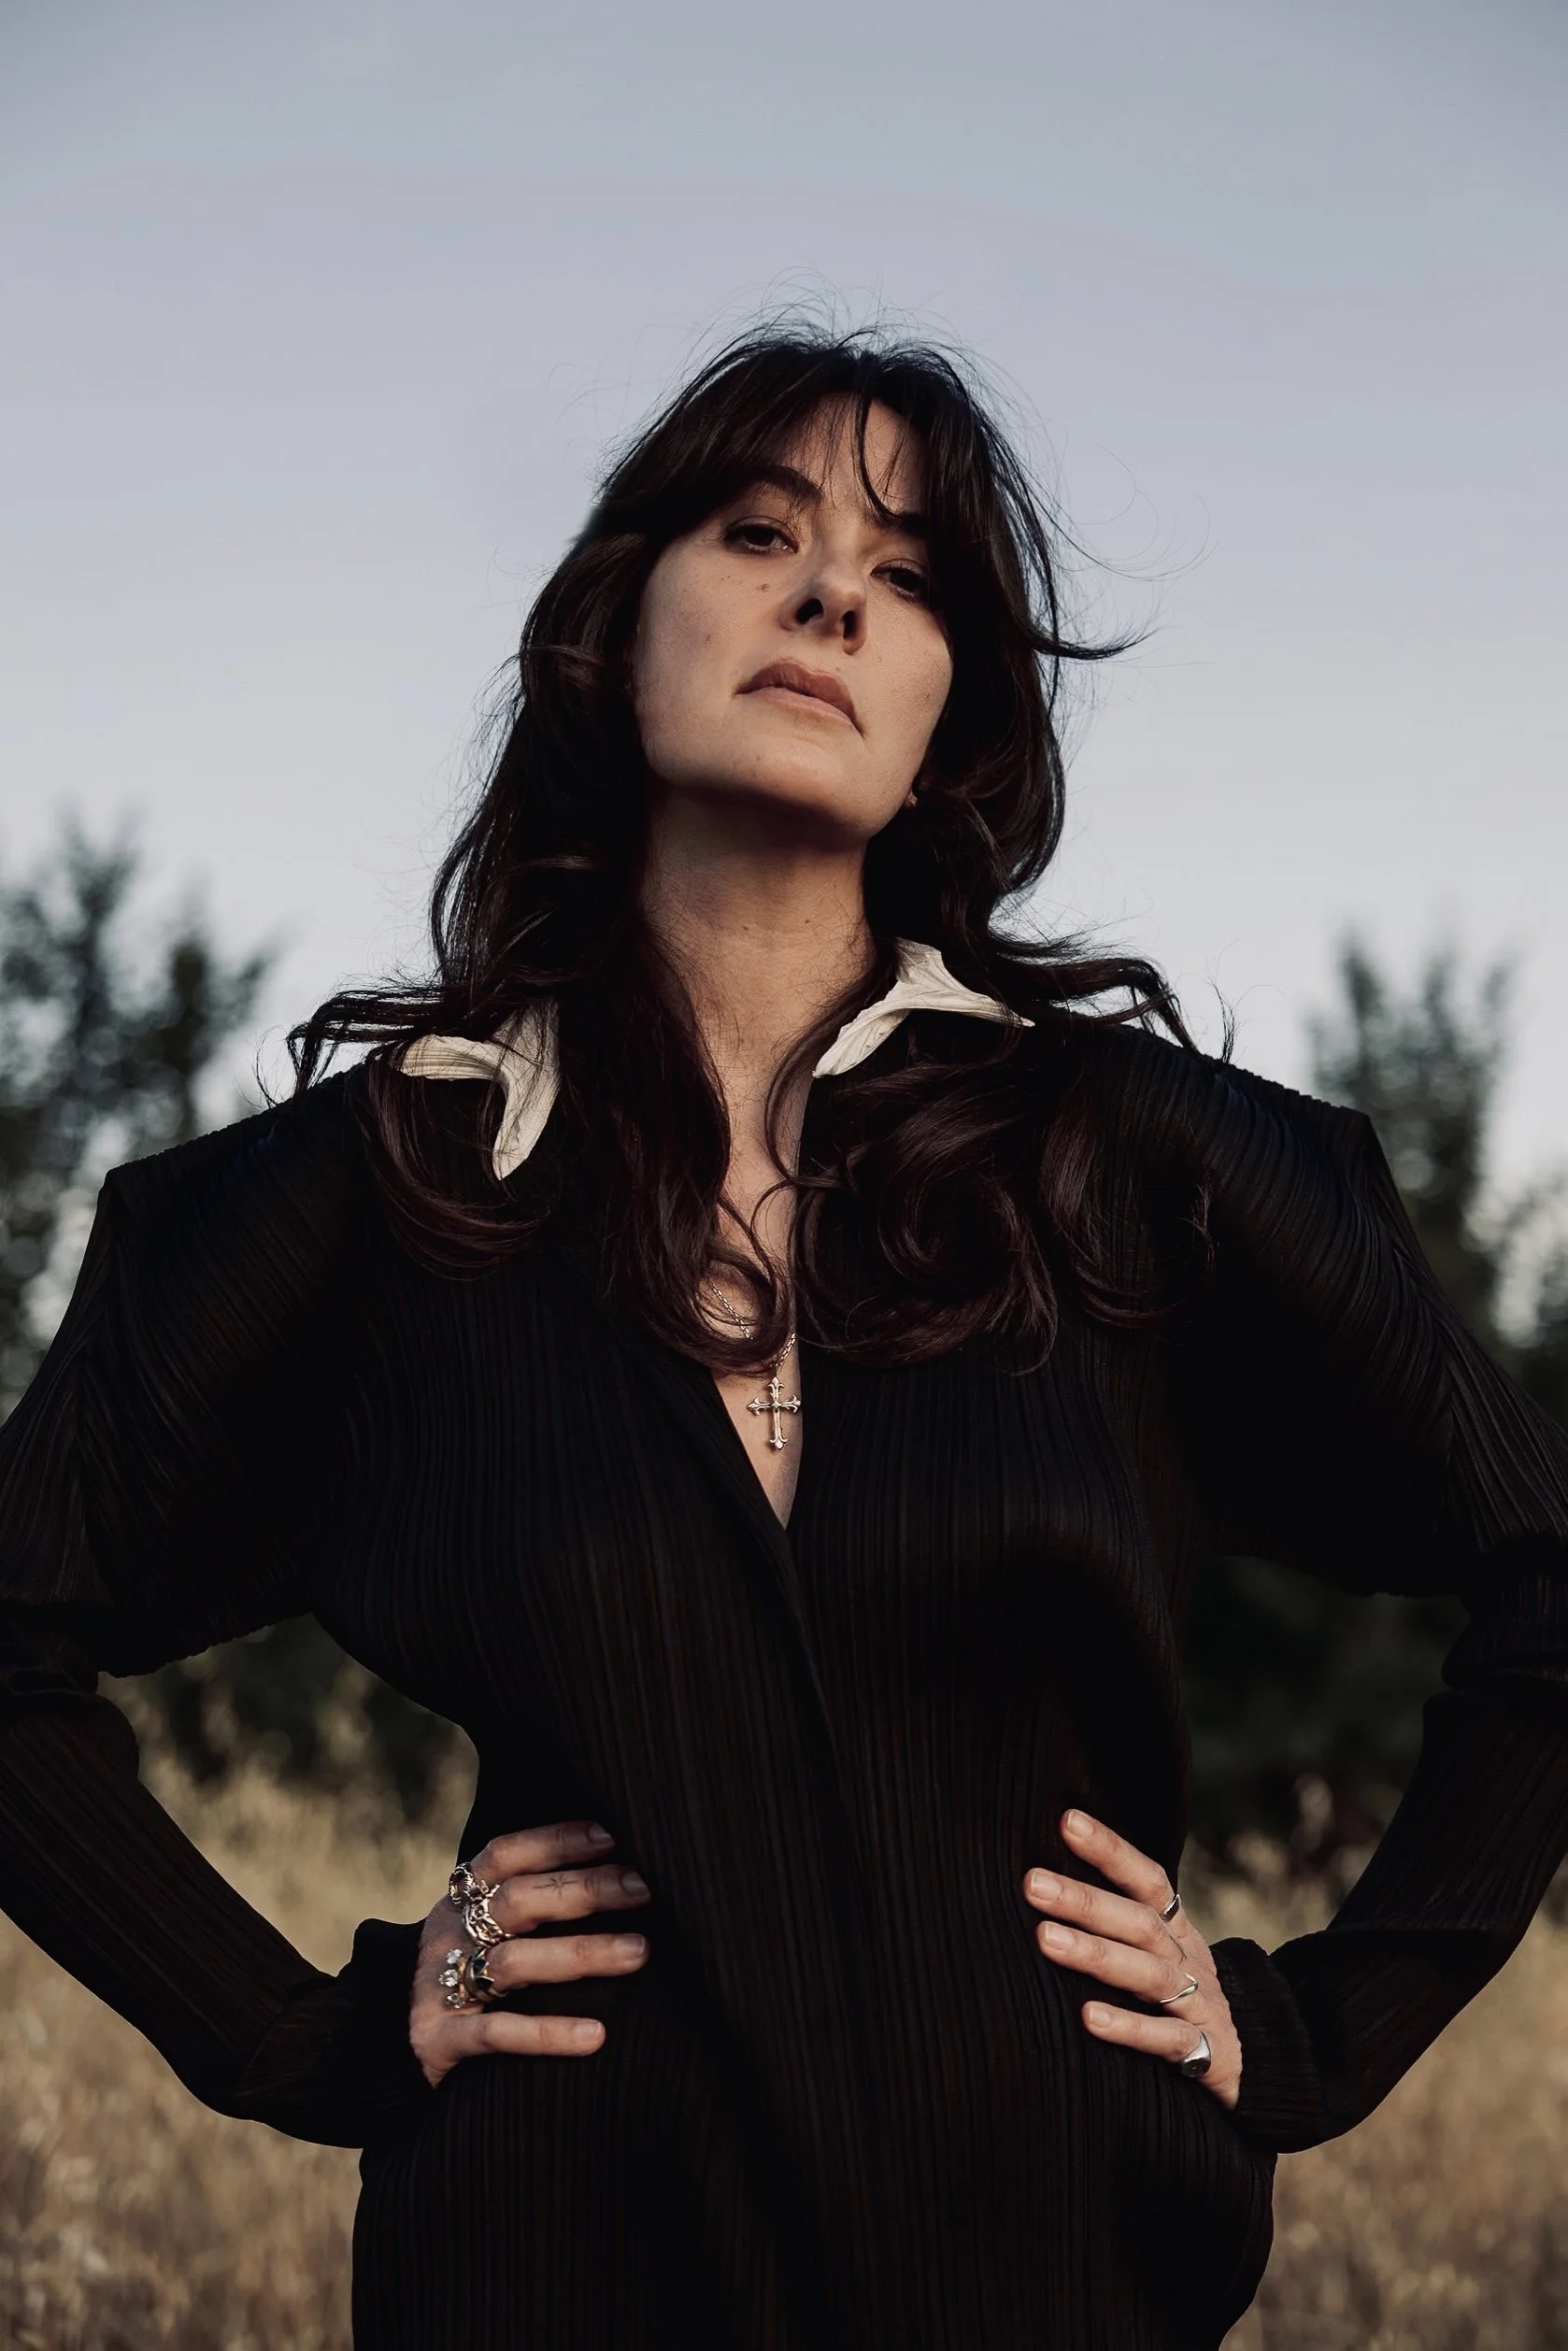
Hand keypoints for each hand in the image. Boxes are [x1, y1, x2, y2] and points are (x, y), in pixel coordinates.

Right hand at [409, 1820, 651, 2088]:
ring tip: (639, 1952)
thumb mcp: (472, 1928)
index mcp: (460, 1901)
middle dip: (584, 1890)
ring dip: (580, 1953)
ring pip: (514, 1963)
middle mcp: (451, 1935)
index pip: (506, 1855)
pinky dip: (546, 2034)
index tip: (612, 1835)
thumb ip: (524, 1903)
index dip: (556, 1840)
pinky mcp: (440, 2041)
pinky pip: (497, 2034)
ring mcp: (442, 1986)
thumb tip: (613, 1873)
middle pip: (518, 1901)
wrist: (375, 2042)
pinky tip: (595, 2036)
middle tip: (644, 1888)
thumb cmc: (452, 1974)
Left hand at [1023, 1809, 1241, 2108]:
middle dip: (1086, 1901)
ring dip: (1097, 1954)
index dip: (1111, 1850)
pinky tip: (1088, 2017)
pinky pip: (1168, 2039)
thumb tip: (1047, 1889)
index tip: (1067, 1821)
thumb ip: (1119, 1928)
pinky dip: (1130, 2027)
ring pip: (1150, 1974)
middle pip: (1140, 1923)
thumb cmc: (1183, 2004)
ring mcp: (1201, 2005)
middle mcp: (1190, 1961)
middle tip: (1033, 1883)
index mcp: (1179, 1932)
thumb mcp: (1162, 1959)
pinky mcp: (1207, 2054)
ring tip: (1046, 1938)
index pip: (1148, 1881)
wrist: (1254, 2068)